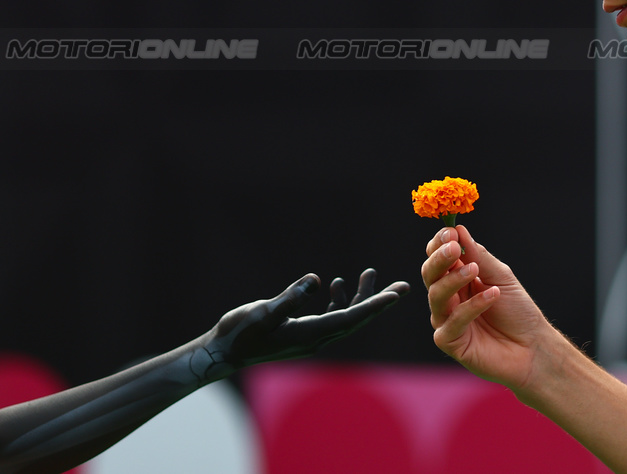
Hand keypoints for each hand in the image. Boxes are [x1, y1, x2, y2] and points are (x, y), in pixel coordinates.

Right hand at [193, 269, 407, 381]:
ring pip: (345, 316)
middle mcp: (316, 339)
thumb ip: (289, 298)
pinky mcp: (302, 332)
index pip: (351, 318)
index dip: (374, 305)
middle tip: (402, 287)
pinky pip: (330, 317)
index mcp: (310, 335)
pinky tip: (337, 285)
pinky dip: (339, 301)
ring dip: (359, 297)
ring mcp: (310, 337)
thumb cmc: (240, 333)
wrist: (223, 352)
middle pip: (356, 319)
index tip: (396, 295)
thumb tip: (315, 280)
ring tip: (371, 274)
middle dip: (378, 302)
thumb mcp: (263, 313)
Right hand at [422, 225, 548, 390]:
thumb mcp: (501, 277)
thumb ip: (478, 256)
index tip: (450, 232)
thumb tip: (458, 230)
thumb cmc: (517, 311)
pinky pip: (452, 321)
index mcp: (456, 278)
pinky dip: (472, 307)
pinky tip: (492, 295)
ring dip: (453, 279)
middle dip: (439, 258)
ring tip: (474, 270)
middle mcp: (447, 297)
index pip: (437, 256)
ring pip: (436, 295)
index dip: (440, 243)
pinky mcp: (449, 341)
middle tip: (453, 247)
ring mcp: (445, 319)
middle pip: (430, 273)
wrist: (533, 347)